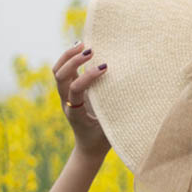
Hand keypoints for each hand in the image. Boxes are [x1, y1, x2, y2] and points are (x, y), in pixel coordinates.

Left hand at [53, 42, 110, 158]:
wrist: (88, 148)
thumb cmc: (103, 140)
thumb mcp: (111, 128)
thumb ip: (115, 113)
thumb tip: (133, 95)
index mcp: (76, 113)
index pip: (76, 90)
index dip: (88, 76)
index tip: (105, 67)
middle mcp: (67, 103)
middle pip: (60, 76)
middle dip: (74, 61)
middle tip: (91, 51)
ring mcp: (65, 96)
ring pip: (58, 71)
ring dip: (68, 56)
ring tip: (83, 43)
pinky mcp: (68, 91)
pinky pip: (62, 71)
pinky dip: (69, 58)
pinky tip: (81, 48)